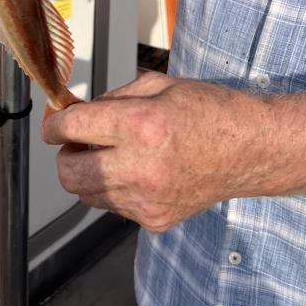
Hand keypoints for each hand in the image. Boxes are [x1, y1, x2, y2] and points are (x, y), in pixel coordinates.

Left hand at [41, 71, 267, 231]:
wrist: (251, 150)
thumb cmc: (208, 110)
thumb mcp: (159, 85)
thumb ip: (112, 98)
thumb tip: (76, 113)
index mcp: (141, 126)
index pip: (72, 128)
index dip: (54, 124)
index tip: (54, 123)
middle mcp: (140, 168)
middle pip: (68, 173)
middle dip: (65, 155)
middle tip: (78, 142)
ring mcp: (147, 200)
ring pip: (88, 195)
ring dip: (90, 174)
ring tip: (114, 155)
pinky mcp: (156, 220)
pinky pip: (115, 207)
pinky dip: (117, 190)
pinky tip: (140, 172)